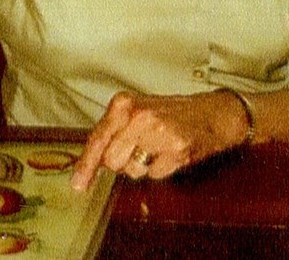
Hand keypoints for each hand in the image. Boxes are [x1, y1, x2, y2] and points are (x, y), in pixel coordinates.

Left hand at [70, 90, 247, 190]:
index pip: (97, 139)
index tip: (78, 183)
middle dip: (123, 163)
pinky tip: (170, 153)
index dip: (86, 165)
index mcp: (124, 104)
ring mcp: (158, 133)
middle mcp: (139, 116)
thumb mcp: (137, 111)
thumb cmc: (172, 113)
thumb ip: (113, 132)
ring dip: (143, 166)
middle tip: (139, 149)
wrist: (211, 114)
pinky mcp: (175, 149)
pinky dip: (161, 168)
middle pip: (112, 162)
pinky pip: (154, 174)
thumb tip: (91, 163)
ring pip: (132, 171)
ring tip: (157, 148)